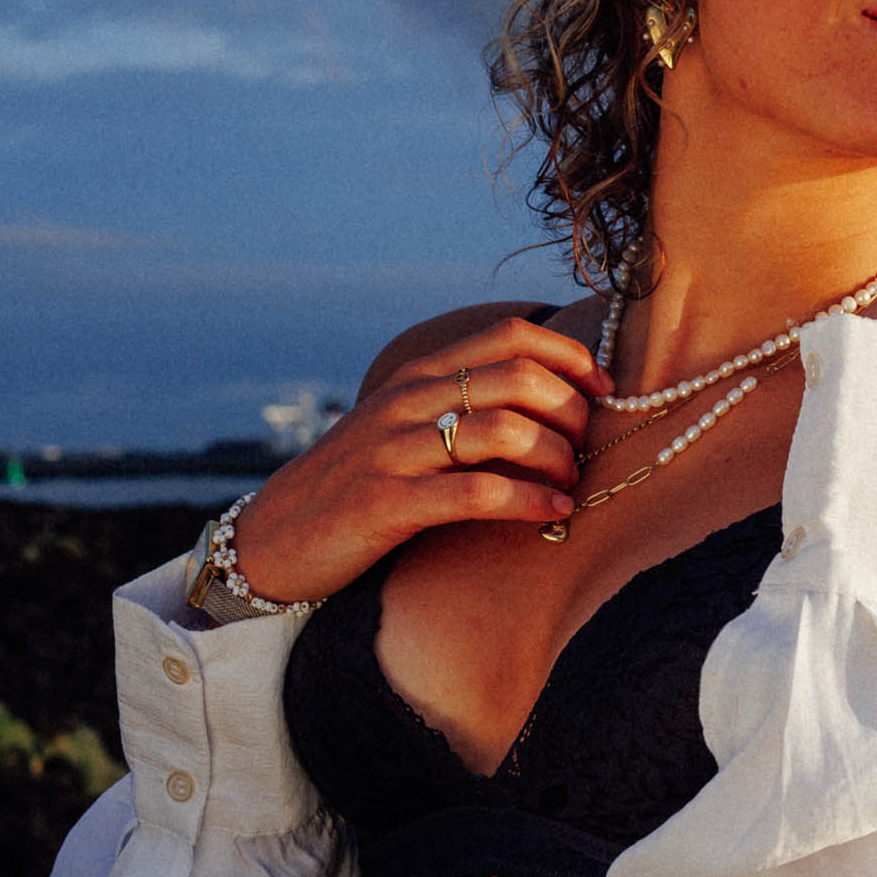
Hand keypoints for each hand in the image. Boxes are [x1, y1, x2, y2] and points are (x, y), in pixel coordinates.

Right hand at [222, 316, 609, 602]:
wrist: (272, 541)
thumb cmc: (358, 486)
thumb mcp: (405, 429)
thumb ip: (460, 405)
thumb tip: (548, 398)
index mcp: (418, 377)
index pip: (510, 335)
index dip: (570, 356)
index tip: (604, 390)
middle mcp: (407, 402)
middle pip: (518, 379)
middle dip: (572, 411)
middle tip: (587, 447)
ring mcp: (394, 451)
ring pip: (504, 432)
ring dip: (557, 457)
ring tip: (572, 482)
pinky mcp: (386, 503)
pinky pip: (477, 493)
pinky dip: (529, 501)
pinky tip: (555, 513)